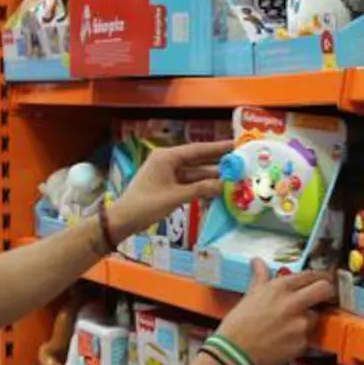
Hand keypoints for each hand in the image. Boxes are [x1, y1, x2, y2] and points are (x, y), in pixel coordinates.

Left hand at [114, 139, 230, 233]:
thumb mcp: (176, 196)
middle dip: (217, 162)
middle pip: (197, 160)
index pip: (197, 150)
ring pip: (194, 173)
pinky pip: (189, 182)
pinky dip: (201, 186)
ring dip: (211, 176)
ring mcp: (167, 173)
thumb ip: (201, 189)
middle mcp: (168, 161)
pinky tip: (217, 189)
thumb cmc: (146, 204)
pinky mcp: (168, 185)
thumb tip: (224, 185)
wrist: (124, 219)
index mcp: (167, 157)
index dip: (218, 148)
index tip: (236, 145)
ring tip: (233, 177)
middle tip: (239, 161)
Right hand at [215, 260, 335, 364]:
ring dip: (308, 320)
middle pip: (325, 290)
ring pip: (316, 317)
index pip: (311, 275)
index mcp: (280, 288)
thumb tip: (257, 261)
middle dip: (328, 292)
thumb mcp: (250, 295)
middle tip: (324, 298)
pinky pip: (308, 337)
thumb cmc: (239, 322)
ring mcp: (300, 324)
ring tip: (291, 326)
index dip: (321, 277)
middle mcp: (294, 303)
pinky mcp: (302, 343)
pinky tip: (285, 340)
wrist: (234, 352)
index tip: (326, 280)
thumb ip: (260, 277)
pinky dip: (300, 338)